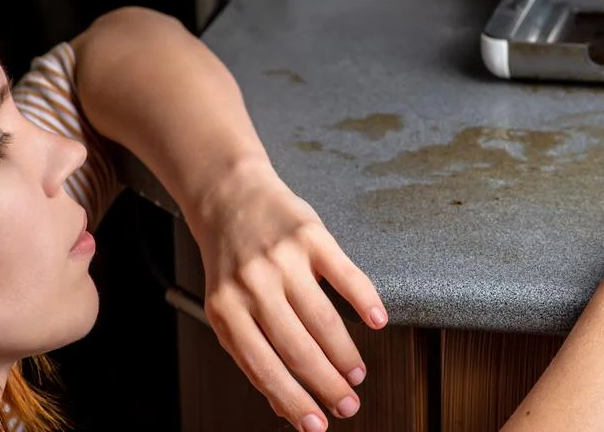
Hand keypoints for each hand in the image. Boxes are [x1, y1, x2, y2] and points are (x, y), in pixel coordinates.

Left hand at [191, 160, 387, 431]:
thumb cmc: (231, 257)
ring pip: (323, 320)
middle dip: (328, 385)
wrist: (229, 195)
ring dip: (345, 354)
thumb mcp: (226, 306)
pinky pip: (345, 274)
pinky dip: (366, 300)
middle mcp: (253, 286)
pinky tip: (377, 320)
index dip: (293, 401)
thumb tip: (281, 402)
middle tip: (347, 404)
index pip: (264, 368)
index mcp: (227, 310)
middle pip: (298, 349)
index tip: (316, 424)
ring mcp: (283, 260)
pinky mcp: (310, 235)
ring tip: (357, 373)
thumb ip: (250, 350)